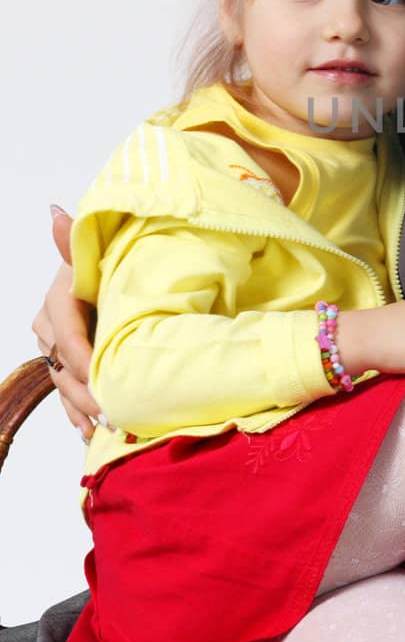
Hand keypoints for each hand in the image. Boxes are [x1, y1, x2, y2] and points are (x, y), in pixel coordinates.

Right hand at [30, 206, 101, 441]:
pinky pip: (64, 388)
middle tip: (112, 413)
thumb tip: (55, 211)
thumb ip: (74, 240)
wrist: (116, 265)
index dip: (85, 364)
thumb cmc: (111, 257)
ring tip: (103, 427)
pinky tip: (88, 431)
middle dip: (85, 392)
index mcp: (59, 297)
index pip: (67, 338)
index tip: (106, 385)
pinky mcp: (64, 357)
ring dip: (80, 406)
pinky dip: (76, 410)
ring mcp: (55, 342)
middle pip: (62, 365)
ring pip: (62, 380)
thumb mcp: (99, 250)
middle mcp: (50, 321)